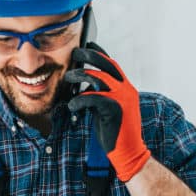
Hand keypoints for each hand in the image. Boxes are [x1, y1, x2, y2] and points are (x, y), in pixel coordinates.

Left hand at [65, 43, 150, 181]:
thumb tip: (83, 84)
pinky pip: (92, 97)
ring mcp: (122, 98)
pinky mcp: (115, 109)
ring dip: (79, 75)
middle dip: (89, 55)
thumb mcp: (107, 108)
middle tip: (75, 52)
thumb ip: (100, 95)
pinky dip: (79, 99)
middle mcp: (127, 89)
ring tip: (68, 77)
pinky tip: (72, 105)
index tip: (88, 44)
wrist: (128, 151)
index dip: (100, 53)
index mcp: (126, 88)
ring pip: (98, 78)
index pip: (113, 64)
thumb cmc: (115, 131)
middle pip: (107, 64)